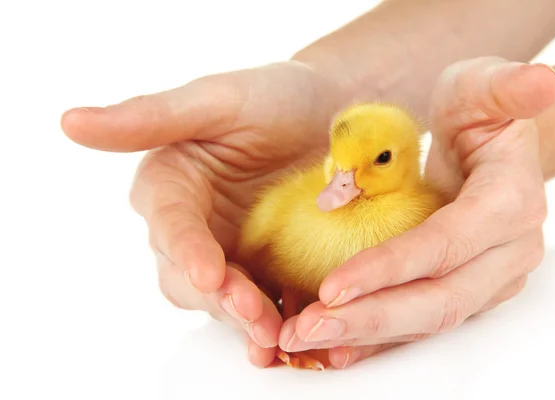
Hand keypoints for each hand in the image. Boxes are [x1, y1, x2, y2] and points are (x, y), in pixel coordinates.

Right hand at [61, 61, 342, 366]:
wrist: (334, 114)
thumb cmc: (275, 96)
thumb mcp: (218, 100)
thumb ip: (150, 117)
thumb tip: (69, 122)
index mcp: (171, 183)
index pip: (170, 222)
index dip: (186, 249)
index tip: (208, 273)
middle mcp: (192, 224)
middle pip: (187, 273)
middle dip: (216, 297)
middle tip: (251, 313)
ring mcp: (227, 250)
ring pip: (219, 298)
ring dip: (242, 320)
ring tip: (272, 335)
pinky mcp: (261, 267)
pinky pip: (260, 302)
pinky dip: (271, 322)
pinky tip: (289, 338)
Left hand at [278, 57, 554, 367]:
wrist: (493, 148)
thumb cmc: (480, 114)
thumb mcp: (484, 88)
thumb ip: (506, 88)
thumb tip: (539, 82)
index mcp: (509, 203)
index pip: (446, 245)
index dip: (390, 268)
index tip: (331, 287)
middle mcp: (506, 253)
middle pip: (438, 301)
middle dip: (370, 319)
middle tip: (306, 329)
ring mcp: (488, 279)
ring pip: (428, 321)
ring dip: (365, 336)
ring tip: (305, 341)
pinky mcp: (466, 289)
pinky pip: (420, 321)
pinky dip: (378, 338)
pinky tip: (335, 347)